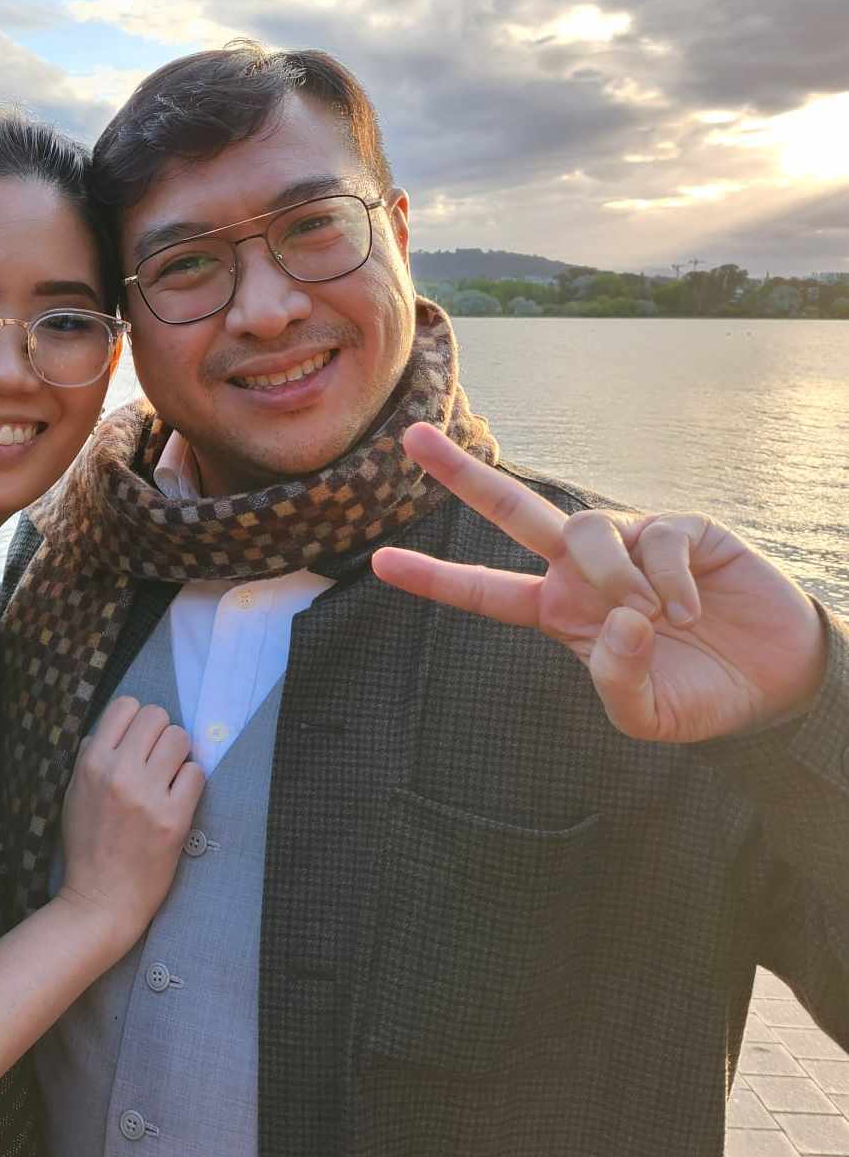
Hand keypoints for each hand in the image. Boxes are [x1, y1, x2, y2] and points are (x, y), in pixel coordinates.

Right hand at [56, 696, 204, 953]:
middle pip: (157, 716)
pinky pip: (196, 773)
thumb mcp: (74, 794)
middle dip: (161, 733)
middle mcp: (119, 773)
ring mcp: (148, 796)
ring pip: (180, 738)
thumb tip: (115, 730)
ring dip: (179, 754)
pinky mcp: (173, 818)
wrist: (101, 899)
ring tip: (169, 777)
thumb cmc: (87, 847)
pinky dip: (190, 782)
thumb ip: (91, 758)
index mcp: (91, 764)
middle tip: (158, 759)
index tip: (139, 740)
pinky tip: (178, 798)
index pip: (125, 706)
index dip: (137, 720)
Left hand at [371, 422, 827, 742]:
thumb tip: (620, 617)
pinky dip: (671, 581)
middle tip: (411, 440)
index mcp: (560, 612)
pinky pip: (655, 537)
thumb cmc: (699, 695)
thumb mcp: (647, 716)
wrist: (776, 681)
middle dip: (462, 475)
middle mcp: (585, 570)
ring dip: (616, 579)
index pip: (487, 591)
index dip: (435, 578)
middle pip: (513, 512)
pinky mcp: (680, 527)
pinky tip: (695, 609)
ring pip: (587, 529)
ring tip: (656, 619)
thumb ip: (617, 681)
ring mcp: (630, 542)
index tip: (378, 562)